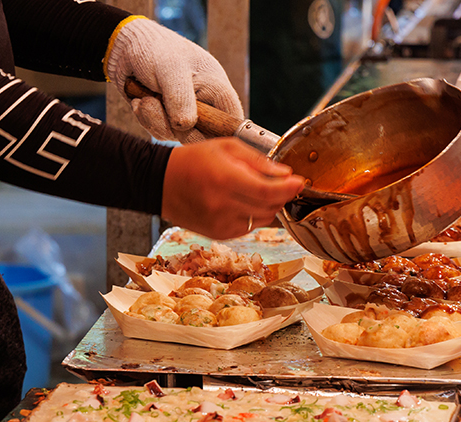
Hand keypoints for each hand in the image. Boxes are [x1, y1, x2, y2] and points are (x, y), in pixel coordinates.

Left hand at [105, 17, 241, 143]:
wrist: (124, 49)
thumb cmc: (154, 49)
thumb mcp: (170, 69)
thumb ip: (181, 99)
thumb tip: (186, 126)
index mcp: (217, 89)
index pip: (233, 121)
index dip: (224, 132)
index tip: (203, 132)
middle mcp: (206, 105)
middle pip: (206, 135)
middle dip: (179, 126)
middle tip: (158, 103)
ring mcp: (186, 115)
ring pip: (180, 136)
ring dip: (157, 119)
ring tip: (146, 98)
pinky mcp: (168, 121)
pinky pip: (162, 133)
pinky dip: (147, 119)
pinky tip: (140, 100)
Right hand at [161, 138, 305, 239]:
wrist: (159, 183)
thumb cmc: (193, 160)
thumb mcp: (226, 148)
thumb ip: (259, 161)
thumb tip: (286, 174)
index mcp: (224, 179)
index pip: (268, 190)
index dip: (289, 188)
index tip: (301, 182)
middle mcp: (223, 205)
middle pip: (269, 207)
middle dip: (283, 195)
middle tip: (285, 184)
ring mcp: (221, 223)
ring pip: (263, 219)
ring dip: (270, 206)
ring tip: (261, 190)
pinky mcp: (220, 234)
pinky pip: (250, 227)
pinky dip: (256, 215)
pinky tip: (246, 201)